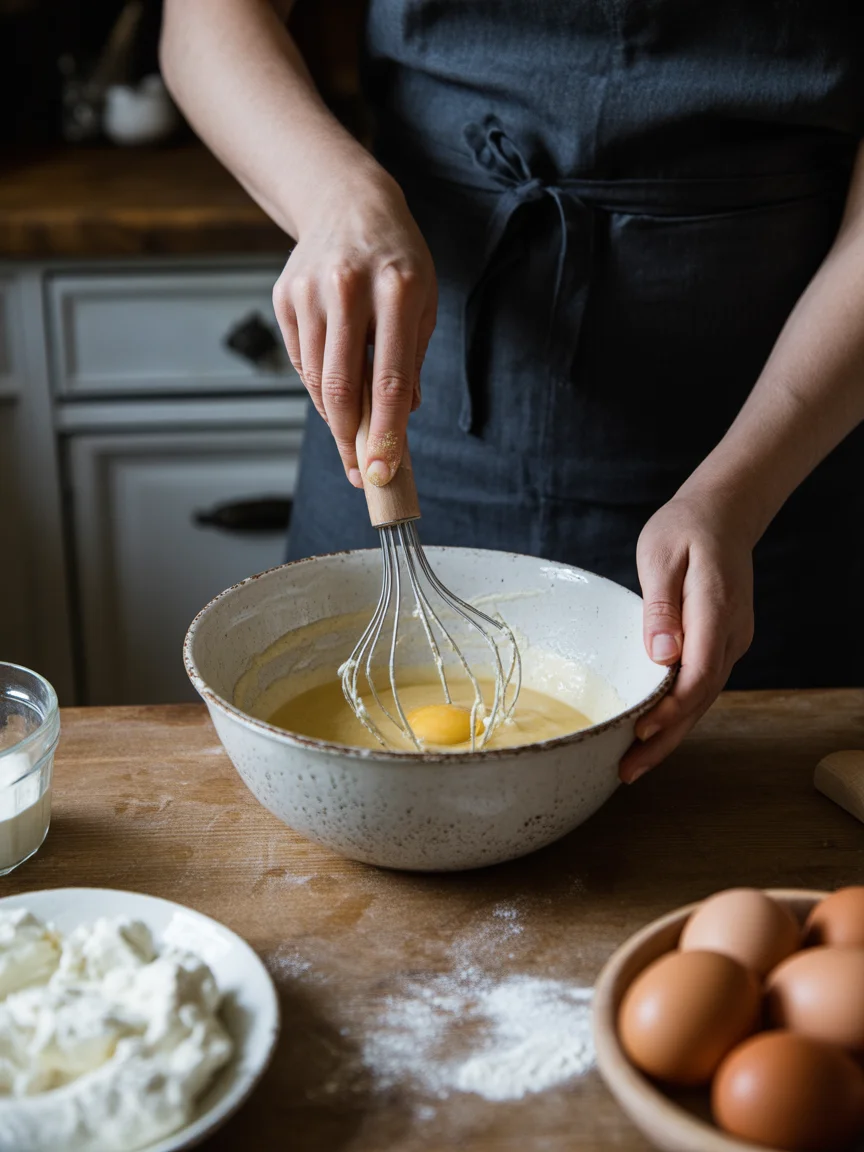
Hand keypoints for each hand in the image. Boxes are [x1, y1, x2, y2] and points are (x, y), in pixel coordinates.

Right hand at [272, 174, 437, 487]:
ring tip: (352, 437)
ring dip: (335, 418)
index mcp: (397, 289)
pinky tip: (335, 393)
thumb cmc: (396, 259)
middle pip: (343, 385)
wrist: (346, 202)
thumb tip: (402, 418)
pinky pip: (302, 361)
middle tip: (359, 471)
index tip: (383, 470)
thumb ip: (412, 358)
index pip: (390, 378)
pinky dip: (319, 387)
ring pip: (317, 379)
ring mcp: (310, 292)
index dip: (386, 432)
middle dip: (350, 439)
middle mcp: (348, 288)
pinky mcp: (285, 297)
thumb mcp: (423, 301)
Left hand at [619, 492, 755, 783]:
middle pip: (701, 699)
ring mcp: (731, 641)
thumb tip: (660, 655)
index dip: (670, 710)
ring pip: (702, 698)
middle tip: (627, 772)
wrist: (724, 514)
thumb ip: (661, 606)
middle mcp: (731, 634)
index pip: (698, 675)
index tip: (640, 731)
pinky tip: (654, 732)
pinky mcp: (722, 643)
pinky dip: (678, 713)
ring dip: (671, 734)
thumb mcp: (661, 556)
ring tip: (633, 764)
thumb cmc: (685, 529)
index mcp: (716, 611)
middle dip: (665, 741)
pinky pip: (701, 685)